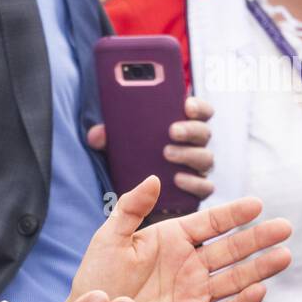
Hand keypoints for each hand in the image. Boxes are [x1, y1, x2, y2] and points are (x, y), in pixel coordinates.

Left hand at [64, 176, 292, 301]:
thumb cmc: (97, 277)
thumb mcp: (109, 238)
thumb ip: (130, 208)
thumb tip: (154, 178)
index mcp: (172, 241)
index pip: (210, 224)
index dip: (233, 214)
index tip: (257, 204)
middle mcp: (189, 266)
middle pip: (231, 250)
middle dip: (258, 239)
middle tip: (284, 227)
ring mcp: (193, 295)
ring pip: (234, 280)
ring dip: (259, 269)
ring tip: (284, 255)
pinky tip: (259, 291)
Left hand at [87, 95, 215, 198]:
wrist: (133, 197)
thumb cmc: (130, 159)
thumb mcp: (116, 146)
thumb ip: (107, 138)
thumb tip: (96, 135)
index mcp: (182, 126)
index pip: (200, 112)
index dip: (198, 106)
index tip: (186, 105)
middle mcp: (194, 145)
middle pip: (204, 133)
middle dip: (191, 130)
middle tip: (172, 131)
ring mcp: (197, 168)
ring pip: (206, 158)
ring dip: (189, 154)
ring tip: (167, 154)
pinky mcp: (196, 189)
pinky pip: (205, 186)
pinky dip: (194, 182)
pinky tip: (178, 179)